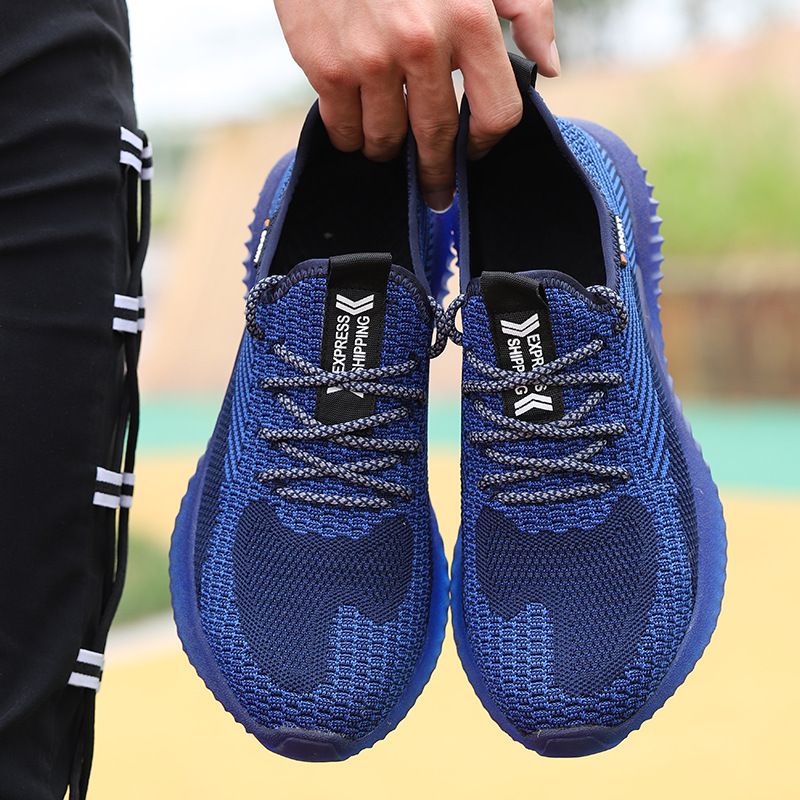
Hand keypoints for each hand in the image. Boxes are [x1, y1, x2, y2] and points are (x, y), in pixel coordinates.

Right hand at [274, 0, 557, 208]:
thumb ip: (526, 9)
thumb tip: (548, 67)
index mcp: (471, 20)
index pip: (496, 114)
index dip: (485, 143)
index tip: (473, 152)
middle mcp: (421, 44)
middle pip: (438, 139)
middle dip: (438, 172)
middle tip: (436, 191)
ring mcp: (369, 58)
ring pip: (386, 142)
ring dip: (388, 150)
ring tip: (388, 144)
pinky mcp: (324, 65)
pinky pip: (343, 130)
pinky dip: (350, 137)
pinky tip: (355, 126)